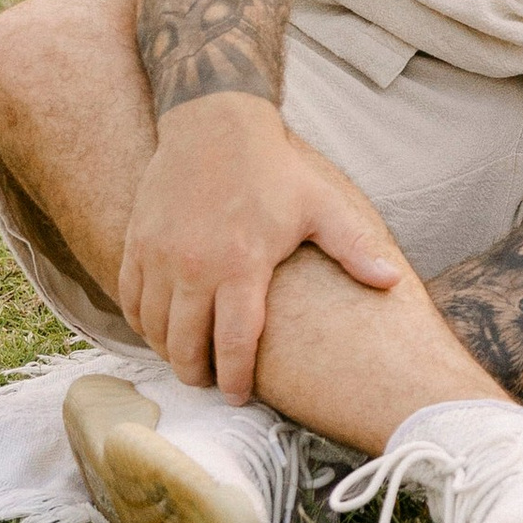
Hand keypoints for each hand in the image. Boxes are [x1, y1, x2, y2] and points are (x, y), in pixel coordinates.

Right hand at [118, 92, 403, 397]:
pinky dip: (141, 323)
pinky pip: (129, 300)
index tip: (238, 397)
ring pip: (153, 329)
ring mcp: (159, 256)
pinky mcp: (136, 243)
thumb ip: (355, 249)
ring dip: (168, 352)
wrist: (214, 124)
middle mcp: (194, 267)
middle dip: (197, 375)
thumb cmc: (272, 170)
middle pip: (185, 347)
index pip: (233, 344)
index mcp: (241, 265)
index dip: (234, 380)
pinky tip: (160, 329)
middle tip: (211, 384)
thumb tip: (393, 283)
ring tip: (188, 359)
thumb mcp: (321, 206)